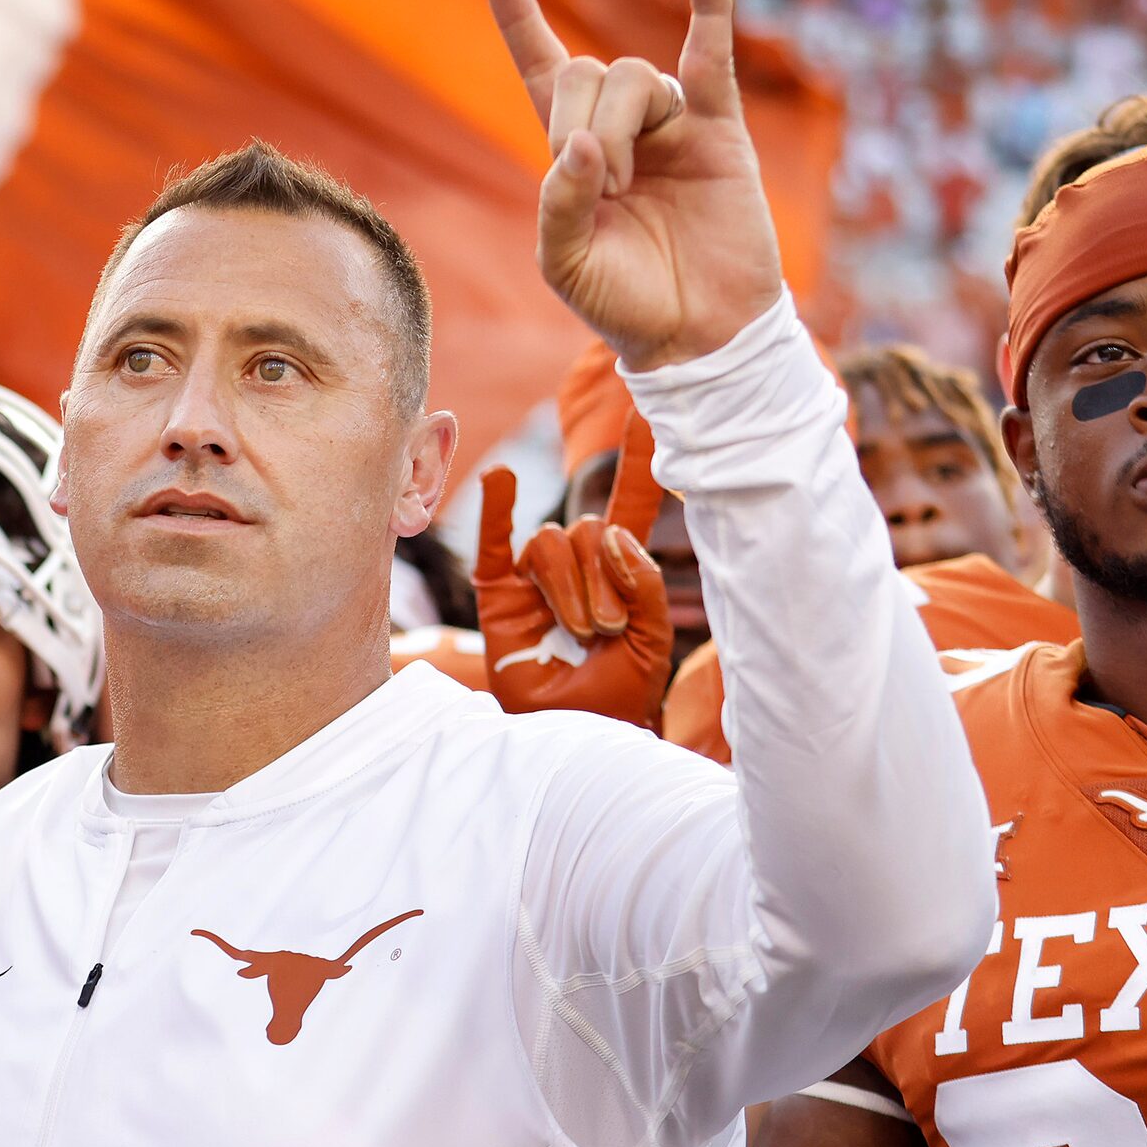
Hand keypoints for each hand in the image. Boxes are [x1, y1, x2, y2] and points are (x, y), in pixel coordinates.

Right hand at [473, 416, 671, 726]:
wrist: (576, 734)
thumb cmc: (619, 693)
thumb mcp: (652, 639)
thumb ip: (642, 583)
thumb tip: (606, 530)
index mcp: (620, 569)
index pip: (631, 503)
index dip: (638, 460)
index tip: (646, 412)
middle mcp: (577, 563)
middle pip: (587, 529)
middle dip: (600, 578)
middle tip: (604, 628)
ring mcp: (535, 576)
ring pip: (551, 542)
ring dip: (568, 586)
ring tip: (577, 630)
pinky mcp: (498, 591)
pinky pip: (494, 540)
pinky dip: (497, 508)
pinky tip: (502, 480)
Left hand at [484, 0, 782, 369]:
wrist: (695, 334)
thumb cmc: (623, 302)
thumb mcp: (564, 262)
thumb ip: (558, 203)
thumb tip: (583, 143)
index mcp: (572, 150)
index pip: (542, 69)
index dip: (520, 20)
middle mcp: (621, 126)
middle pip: (587, 71)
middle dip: (578, 121)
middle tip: (597, 186)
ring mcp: (670, 125)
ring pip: (633, 76)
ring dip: (618, 125)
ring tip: (624, 186)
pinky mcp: (718, 131)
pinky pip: (711, 60)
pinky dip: (711, 10)